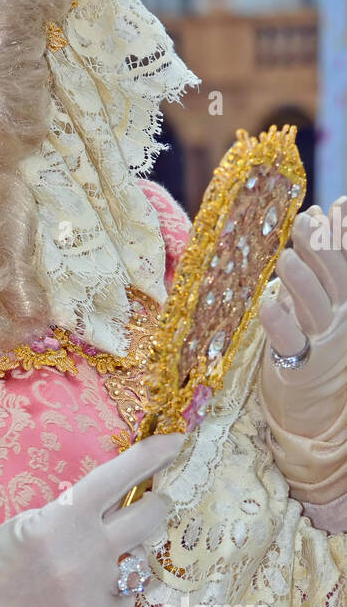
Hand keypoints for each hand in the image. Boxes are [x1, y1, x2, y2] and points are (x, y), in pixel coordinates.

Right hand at [0, 433, 184, 606]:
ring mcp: (96, 590)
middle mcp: (86, 551)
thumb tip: (124, 497)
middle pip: (149, 517)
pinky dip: (115, 592)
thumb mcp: (32, 521)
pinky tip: (88, 594)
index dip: (152, 455)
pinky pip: (128, 598)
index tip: (177, 442)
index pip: (119, 476)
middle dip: (157, 505)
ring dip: (130, 554)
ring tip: (103, 560)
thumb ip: (77, 511)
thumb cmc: (2, 561)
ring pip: (141, 560)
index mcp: (65, 516)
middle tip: (155, 503)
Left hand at [258, 198, 346, 439]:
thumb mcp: (327, 292)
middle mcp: (342, 316)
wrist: (314, 401)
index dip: (345, 232)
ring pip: (315, 307)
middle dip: (321, 248)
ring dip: (302, 281)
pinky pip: (290, 344)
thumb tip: (329, 205)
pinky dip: (280, 324)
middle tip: (303, 222)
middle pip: (337, 279)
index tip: (336, 205)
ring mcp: (323, 341)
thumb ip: (328, 253)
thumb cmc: (315, 333)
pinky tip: (268, 306)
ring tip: (287, 257)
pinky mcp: (300, 366)